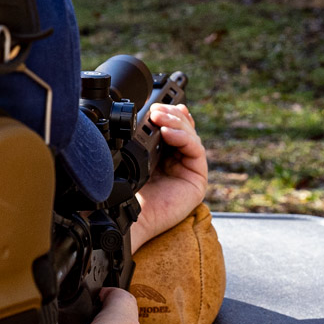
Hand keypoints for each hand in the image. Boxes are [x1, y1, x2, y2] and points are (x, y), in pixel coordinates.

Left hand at [127, 104, 207, 252]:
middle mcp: (176, 162)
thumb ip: (139, 137)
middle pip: (183, 128)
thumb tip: (141, 112)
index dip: (168, 113)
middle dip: (170, 115)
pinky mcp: (197, 180)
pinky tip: (168, 133)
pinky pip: (196, 151)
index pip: (171, 127)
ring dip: (176, 122)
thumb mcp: (130, 157)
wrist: (128, 218)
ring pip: (191, 136)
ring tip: (159, 118)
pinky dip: (184, 137)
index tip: (155, 104)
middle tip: (155, 110)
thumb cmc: (125, 192)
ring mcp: (188, 170)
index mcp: (160, 155)